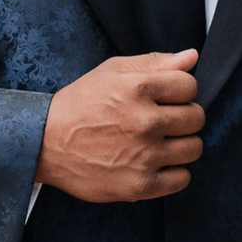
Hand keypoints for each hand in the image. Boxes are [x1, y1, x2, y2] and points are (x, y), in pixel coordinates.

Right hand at [36, 53, 203, 201]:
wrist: (44, 143)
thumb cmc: (79, 104)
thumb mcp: (111, 72)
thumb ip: (154, 63)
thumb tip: (192, 57)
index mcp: (138, 88)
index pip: (190, 86)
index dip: (179, 91)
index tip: (165, 99)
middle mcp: (145, 122)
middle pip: (197, 118)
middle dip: (183, 117)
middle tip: (162, 122)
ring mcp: (144, 156)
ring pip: (194, 148)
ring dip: (181, 145)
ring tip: (159, 143)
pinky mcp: (140, 184)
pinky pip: (182, 179)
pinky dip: (174, 172)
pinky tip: (155, 164)